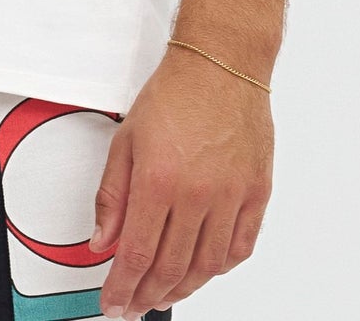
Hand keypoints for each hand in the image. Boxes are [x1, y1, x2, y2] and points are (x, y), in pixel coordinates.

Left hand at [91, 45, 273, 314]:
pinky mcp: (256, 192)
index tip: (115, 303)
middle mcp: (197, 194)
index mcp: (159, 180)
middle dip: (148, 295)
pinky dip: (220, 267)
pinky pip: (240, 247)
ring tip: (165, 292)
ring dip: (183, 288)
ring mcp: (231, 196)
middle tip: (135, 304)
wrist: (221, 64)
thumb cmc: (175, 93)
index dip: (123, 288)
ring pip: (206, 266)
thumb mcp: (126, 139)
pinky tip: (205, 269)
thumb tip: (102, 240)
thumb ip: (112, 195)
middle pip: (170, 268)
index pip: (137, 254)